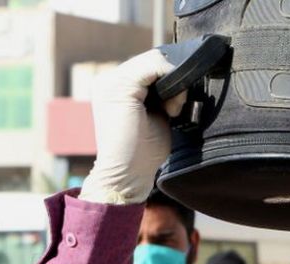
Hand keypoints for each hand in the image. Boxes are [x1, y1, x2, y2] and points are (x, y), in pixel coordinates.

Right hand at [80, 49, 186, 204]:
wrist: (126, 175)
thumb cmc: (142, 153)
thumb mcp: (157, 116)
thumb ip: (163, 96)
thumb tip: (180, 79)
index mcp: (115, 87)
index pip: (148, 67)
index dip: (170, 77)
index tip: (179, 103)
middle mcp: (109, 80)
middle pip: (151, 62)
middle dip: (172, 79)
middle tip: (177, 108)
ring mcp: (110, 81)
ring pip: (153, 62)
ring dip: (172, 82)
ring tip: (173, 110)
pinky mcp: (119, 86)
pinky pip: (152, 66)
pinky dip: (169, 78)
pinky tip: (173, 105)